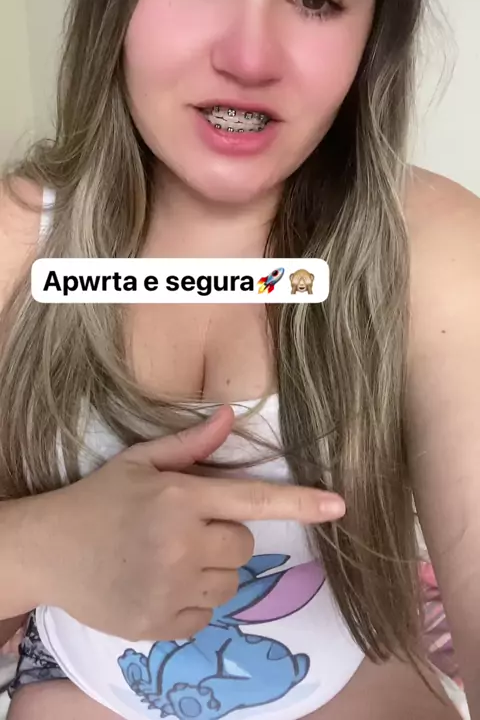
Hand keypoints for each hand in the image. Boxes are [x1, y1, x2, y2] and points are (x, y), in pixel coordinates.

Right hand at [36, 406, 344, 641]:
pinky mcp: (159, 625)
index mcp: (180, 498)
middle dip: (225, 536)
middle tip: (185, 530)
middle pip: (245, 545)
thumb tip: (230, 416)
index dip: (300, 503)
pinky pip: (205, 616)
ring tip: (171, 558)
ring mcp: (171, 589)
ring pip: (230, 584)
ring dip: (212, 572)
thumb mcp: (139, 462)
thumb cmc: (98, 500)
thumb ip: (190, 445)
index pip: (253, 500)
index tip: (338, 506)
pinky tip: (159, 584)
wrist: (49, 551)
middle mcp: (181, 544)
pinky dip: (192, 603)